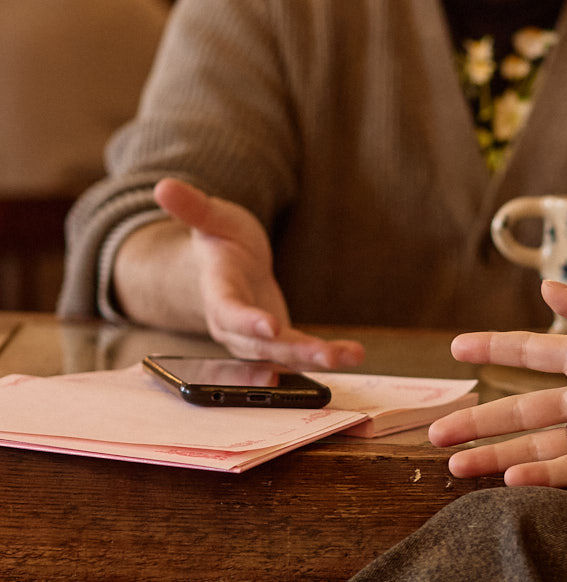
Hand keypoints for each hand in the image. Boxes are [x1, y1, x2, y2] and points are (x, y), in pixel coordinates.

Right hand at [153, 178, 363, 368]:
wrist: (228, 268)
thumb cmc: (222, 241)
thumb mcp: (213, 219)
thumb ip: (194, 208)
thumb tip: (163, 186)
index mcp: (217, 291)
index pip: (228, 310)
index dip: (246, 321)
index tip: (269, 327)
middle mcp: (233, 325)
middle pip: (260, 345)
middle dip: (293, 352)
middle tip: (325, 355)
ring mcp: (254, 339)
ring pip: (283, 356)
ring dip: (316, 358)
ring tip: (349, 355)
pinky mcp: (277, 344)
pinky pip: (299, 355)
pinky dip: (326, 356)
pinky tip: (352, 354)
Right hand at [429, 282, 566, 486]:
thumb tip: (545, 284)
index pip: (529, 351)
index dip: (493, 348)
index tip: (455, 349)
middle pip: (519, 409)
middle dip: (477, 419)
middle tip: (436, 430)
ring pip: (534, 446)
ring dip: (496, 454)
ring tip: (454, 463)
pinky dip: (538, 478)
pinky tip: (507, 481)